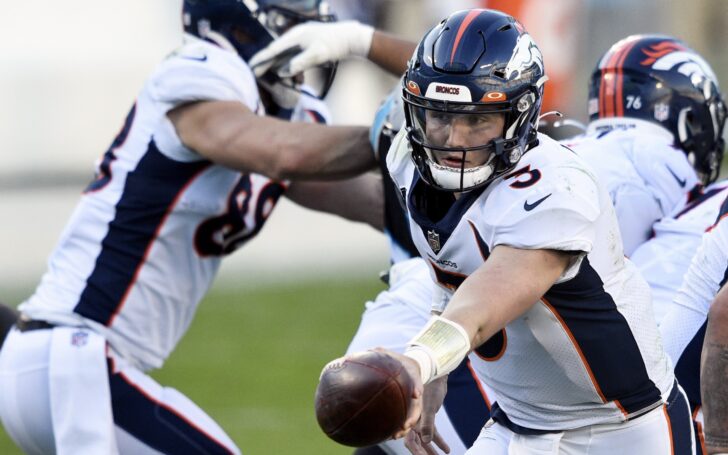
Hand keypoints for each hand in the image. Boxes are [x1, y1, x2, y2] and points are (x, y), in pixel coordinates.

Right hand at [249, 21, 373, 77]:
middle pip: (277, 53)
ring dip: (280, 69)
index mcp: (294, 36)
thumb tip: (282, 72)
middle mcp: (295, 38)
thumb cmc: (334, 44)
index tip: (250, 66)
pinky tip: (293, 79)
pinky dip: (292, 69)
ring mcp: (301, 43)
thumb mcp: (317, 54)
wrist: (351, 39)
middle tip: (255, 76)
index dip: (261, 59)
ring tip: (275, 82)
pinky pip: (294, 60)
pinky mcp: (308, 48)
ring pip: (285, 58)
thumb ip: (299, 63)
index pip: (273, 49)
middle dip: (266, 65)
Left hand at [370, 348, 423, 438]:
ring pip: (414, 414)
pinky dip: (400, 426)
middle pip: (418, 404)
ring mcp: (414, 399)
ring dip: (406, 425)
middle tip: (405, 425)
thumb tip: (368, 350)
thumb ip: (381, 353)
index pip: (416, 379)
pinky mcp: (409, 405)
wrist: (410, 365)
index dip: (417, 386)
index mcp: (413, 375)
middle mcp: (415, 389)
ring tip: (396, 435)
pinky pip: (406, 416)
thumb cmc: (398, 360)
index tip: (416, 394)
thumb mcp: (391, 355)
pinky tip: (390, 435)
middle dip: (412, 416)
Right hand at [404, 376, 449, 454]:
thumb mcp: (430, 407)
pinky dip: (439, 441)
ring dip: (432, 450)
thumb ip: (427, 424)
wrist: (435, 373)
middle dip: (424, 453)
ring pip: (424, 439)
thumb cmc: (430, 388)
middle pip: (416, 443)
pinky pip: (432, 432)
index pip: (410, 441)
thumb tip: (426, 441)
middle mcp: (412, 420)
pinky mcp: (427, 416)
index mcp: (409, 419)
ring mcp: (419, 419)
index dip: (416, 451)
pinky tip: (446, 449)